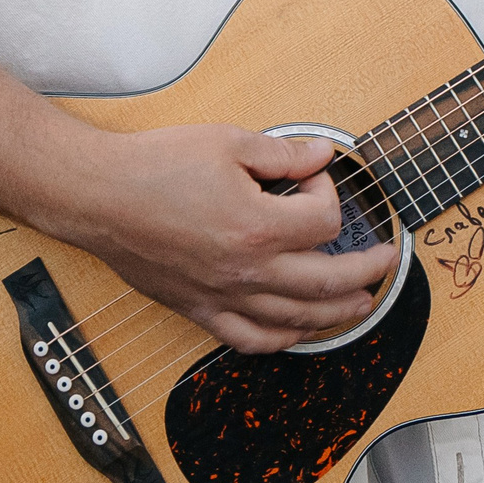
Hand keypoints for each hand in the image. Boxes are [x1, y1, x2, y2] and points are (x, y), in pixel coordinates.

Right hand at [54, 126, 396, 355]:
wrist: (97, 196)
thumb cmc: (155, 166)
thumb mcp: (227, 142)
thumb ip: (282, 154)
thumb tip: (322, 156)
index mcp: (257, 228)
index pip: (324, 223)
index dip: (328, 194)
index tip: (312, 177)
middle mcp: (246, 272)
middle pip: (326, 282)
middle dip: (366, 272)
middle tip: (385, 262)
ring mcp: (222, 296)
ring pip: (295, 320)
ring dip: (337, 315)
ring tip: (362, 305)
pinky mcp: (198, 309)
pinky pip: (249, 338)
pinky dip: (282, 340)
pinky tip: (296, 332)